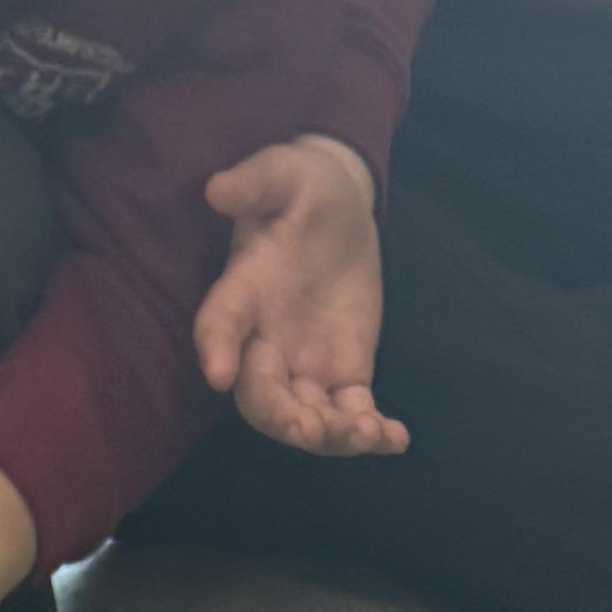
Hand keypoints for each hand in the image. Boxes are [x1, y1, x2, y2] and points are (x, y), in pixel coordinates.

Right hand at [195, 135, 405, 460]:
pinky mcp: (344, 372)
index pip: (219, 324)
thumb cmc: (301, 187)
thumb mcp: (282, 172)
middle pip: (260, 394)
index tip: (216, 373)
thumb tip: (217, 188)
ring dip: (331, 436)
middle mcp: (266, 339)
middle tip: (309, 427)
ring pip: (306, 416)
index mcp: (245, 291)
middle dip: (280, 416)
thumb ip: (254, 182)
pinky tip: (397, 439)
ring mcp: (305, 363)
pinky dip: (372, 433)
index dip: (215, 348)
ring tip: (366, 434)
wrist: (338, 207)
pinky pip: (351, 412)